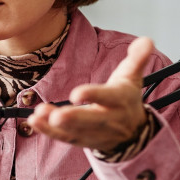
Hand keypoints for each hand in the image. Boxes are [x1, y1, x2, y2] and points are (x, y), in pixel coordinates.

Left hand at [28, 36, 152, 151]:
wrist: (133, 133)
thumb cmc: (127, 99)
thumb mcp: (133, 77)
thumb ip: (137, 58)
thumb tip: (147, 40)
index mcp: (121, 100)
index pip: (108, 98)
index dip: (93, 95)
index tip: (76, 93)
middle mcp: (109, 119)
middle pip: (91, 121)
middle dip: (74, 119)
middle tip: (57, 116)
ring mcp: (95, 133)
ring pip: (75, 131)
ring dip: (54, 126)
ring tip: (38, 115)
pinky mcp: (82, 140)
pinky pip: (64, 138)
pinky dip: (48, 132)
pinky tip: (33, 121)